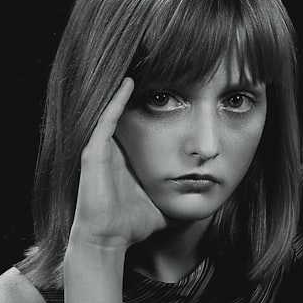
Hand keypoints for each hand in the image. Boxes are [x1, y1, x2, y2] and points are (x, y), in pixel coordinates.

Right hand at [70, 78, 166, 249]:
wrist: (109, 241)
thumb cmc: (135, 225)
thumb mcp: (166, 202)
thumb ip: (182, 194)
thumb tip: (209, 195)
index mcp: (130, 157)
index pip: (146, 123)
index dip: (158, 104)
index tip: (177, 84)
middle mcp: (115, 149)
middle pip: (132, 111)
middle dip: (147, 88)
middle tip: (161, 61)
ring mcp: (102, 149)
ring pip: (115, 110)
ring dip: (128, 89)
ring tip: (143, 61)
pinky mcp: (93, 153)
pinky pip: (106, 120)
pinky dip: (115, 100)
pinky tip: (128, 81)